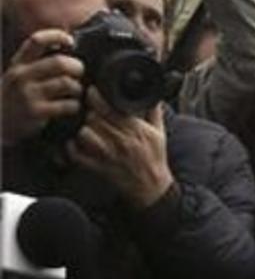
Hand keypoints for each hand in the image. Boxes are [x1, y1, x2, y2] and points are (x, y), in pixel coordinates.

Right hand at [1, 30, 83, 144]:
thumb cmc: (16, 97)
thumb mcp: (20, 75)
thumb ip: (37, 62)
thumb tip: (69, 45)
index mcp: (18, 63)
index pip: (36, 40)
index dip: (57, 36)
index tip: (71, 41)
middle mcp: (21, 76)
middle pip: (59, 63)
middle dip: (77, 67)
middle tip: (80, 73)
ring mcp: (27, 94)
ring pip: (67, 84)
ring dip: (78, 88)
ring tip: (77, 92)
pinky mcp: (36, 112)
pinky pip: (67, 105)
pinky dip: (75, 106)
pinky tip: (72, 107)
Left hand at [67, 89, 172, 207]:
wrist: (152, 187)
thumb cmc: (154, 159)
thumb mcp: (159, 134)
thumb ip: (154, 113)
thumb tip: (152, 95)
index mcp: (137, 131)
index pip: (112, 109)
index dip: (97, 97)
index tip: (92, 91)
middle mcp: (122, 142)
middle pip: (95, 119)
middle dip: (88, 111)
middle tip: (87, 109)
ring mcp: (109, 156)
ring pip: (85, 134)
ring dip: (82, 128)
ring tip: (84, 126)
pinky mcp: (99, 168)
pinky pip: (78, 155)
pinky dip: (72, 148)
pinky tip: (75, 143)